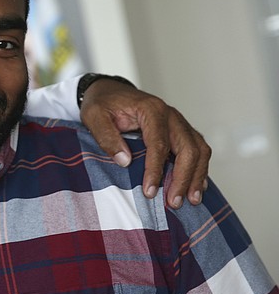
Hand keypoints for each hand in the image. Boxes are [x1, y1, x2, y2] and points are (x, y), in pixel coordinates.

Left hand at [80, 78, 210, 207]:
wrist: (109, 92)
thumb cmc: (102, 104)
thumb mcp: (94, 116)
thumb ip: (106, 137)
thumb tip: (125, 161)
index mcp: (151, 109)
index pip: (159, 143)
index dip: (156, 170)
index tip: (150, 192)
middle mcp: (171, 115)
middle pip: (188, 148)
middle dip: (183, 178)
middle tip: (173, 202)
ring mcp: (178, 122)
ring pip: (199, 150)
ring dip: (196, 176)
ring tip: (191, 200)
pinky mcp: (180, 131)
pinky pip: (198, 149)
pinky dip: (199, 169)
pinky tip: (196, 187)